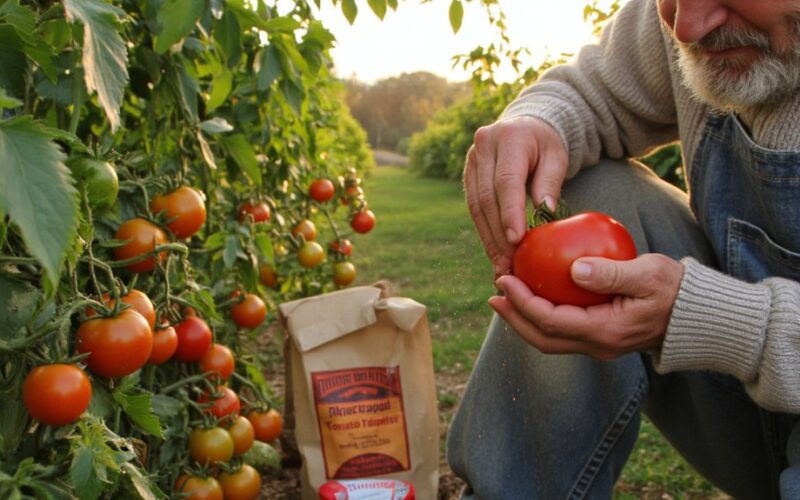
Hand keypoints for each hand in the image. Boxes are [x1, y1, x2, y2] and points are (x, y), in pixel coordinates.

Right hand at [463, 116, 568, 276]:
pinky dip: (485, 231)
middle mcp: (484, 146)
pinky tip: (495, 251)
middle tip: (510, 262)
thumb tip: (546, 213)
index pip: (506, 181)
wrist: (525, 126)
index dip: (510, 212)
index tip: (517, 240)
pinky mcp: (467, 174)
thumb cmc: (546, 144)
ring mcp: (471, 160)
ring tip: (502, 264)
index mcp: (509, 137)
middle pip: (487, 197)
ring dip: (489, 238)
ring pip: (476, 206)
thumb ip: (550, 182)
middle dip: (498, 233)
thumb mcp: (557, 157)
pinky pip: (473, 207)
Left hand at [489, 254, 683, 359]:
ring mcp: (599, 345)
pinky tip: (535, 295)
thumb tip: (574, 269)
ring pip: (550, 340)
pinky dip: (542, 316)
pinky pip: (562, 332)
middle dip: (514, 317)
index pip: (551, 321)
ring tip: (505, 297)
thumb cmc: (676, 290)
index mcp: (605, 331)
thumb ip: (612, 273)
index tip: (504, 280)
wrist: (698, 316)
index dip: (522, 302)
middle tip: (494, 294)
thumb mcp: (649, 274)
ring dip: (524, 320)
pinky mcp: (600, 338)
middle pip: (542, 338)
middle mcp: (597, 345)